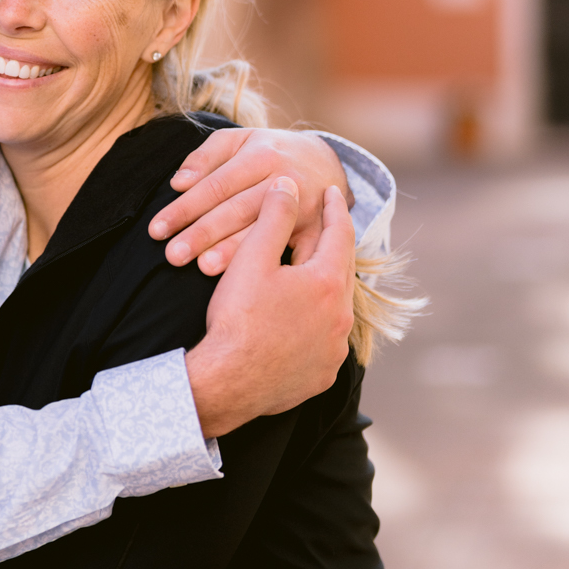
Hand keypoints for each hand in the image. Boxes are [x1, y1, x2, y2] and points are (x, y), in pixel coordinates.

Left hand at [149, 126, 347, 273]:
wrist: (326, 162)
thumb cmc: (270, 152)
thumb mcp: (239, 140)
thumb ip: (206, 156)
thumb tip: (178, 182)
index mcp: (260, 155)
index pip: (215, 185)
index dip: (184, 208)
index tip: (157, 229)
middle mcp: (284, 180)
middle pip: (237, 209)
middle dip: (203, 233)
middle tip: (173, 255)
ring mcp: (304, 206)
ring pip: (265, 231)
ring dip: (234, 251)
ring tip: (204, 266)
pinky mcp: (318, 230)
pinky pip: (297, 251)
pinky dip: (279, 267)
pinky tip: (256, 282)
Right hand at [184, 178, 355, 436]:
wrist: (227, 383)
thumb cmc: (238, 319)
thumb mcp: (252, 258)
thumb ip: (274, 216)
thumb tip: (289, 185)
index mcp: (329, 283)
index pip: (340, 233)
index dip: (334, 208)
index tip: (331, 190)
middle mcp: (341, 318)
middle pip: (341, 270)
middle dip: (330, 246)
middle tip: (321, 225)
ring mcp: (334, 351)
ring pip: (335, 308)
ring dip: (323, 288)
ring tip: (307, 273)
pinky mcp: (322, 376)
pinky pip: (325, 341)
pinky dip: (315, 324)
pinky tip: (297, 320)